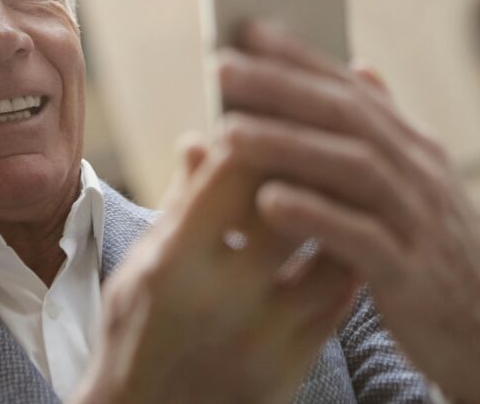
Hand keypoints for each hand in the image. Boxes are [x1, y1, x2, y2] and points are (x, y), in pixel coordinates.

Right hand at [71, 128, 356, 403]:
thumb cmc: (134, 337)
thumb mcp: (140, 266)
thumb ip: (180, 203)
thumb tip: (200, 140)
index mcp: (175, 261)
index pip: (237, 171)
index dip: (262, 130)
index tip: (274, 110)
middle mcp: (223, 296)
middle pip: (295, 204)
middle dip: (312, 165)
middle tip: (325, 137)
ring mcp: (264, 336)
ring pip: (332, 253)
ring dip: (341, 214)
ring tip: (344, 186)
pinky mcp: (292, 369)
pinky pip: (341, 303)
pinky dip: (346, 264)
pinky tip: (344, 240)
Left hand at [216, 22, 479, 403]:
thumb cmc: (430, 253)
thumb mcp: (415, 184)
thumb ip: (384, 129)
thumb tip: (358, 68)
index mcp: (414, 147)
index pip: (350, 88)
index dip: (299, 58)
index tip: (247, 31)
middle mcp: (420, 172)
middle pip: (346, 117)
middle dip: (281, 88)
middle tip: (221, 69)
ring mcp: (420, 221)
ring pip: (352, 167)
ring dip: (288, 144)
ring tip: (230, 132)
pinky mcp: (413, 274)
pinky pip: (360, 237)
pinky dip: (316, 215)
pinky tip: (268, 201)